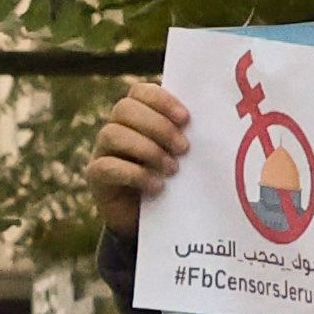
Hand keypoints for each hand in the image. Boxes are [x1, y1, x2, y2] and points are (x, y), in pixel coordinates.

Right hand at [88, 79, 190, 234]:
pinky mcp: (96, 177)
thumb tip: (217, 123)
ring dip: (147, 150)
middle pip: (124, 108)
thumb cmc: (177, 181)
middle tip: (184, 149)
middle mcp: (117, 128)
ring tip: (172, 169)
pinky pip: (106, 167)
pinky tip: (157, 186)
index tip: (186, 118)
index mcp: (139, 117)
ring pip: (112, 133)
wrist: (157, 221)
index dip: (162, 100)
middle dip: (158, 126)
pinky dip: (135, 174)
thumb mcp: (186, 158)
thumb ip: (191, 138)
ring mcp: (103, 151)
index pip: (140, 92)